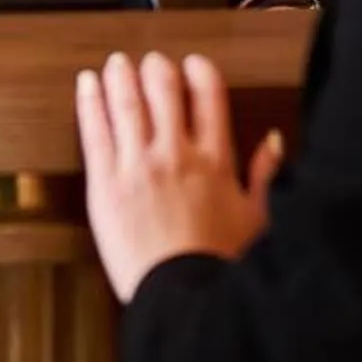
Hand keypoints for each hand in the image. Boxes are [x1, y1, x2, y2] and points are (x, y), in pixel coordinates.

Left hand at [75, 51, 285, 303]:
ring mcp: (138, 167)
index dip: (200, 71)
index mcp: (216, 161)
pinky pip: (95, 132)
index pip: (209, 96)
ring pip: (127, 103)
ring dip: (121, 76)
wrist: (183, 300)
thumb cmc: (220, 266)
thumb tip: (274, 142)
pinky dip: (90, 102)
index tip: (193, 64)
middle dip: (157, 69)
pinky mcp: (105, 184)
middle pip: (164, 91)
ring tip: (116, 63)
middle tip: (151, 61)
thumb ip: (265, 176)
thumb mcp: (256, 219)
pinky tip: (87, 85)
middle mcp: (177, 155)